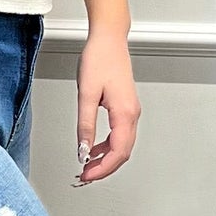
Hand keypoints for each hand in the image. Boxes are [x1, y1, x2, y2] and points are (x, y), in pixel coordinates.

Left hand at [74, 30, 138, 184]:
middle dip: (104, 168)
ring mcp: (131, 111)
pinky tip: (94, 147)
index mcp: (124, 114)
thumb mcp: (86, 94)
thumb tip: (83, 150)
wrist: (109, 38)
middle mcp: (132, 114)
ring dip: (106, 158)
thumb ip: (85, 125)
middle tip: (85, 176)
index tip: (86, 176)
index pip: (117, 152)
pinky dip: (107, 146)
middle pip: (123, 153)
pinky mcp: (126, 107)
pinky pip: (120, 134)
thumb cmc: (99, 59)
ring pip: (122, 145)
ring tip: (87, 165)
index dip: (102, 169)